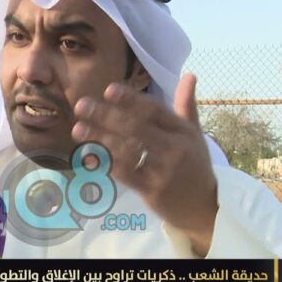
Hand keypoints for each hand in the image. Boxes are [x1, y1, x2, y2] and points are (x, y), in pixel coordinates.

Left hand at [71, 73, 217, 255]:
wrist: (203, 206)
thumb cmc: (194, 165)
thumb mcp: (194, 134)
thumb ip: (186, 105)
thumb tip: (189, 75)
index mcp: (182, 131)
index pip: (154, 110)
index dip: (131, 99)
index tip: (108, 90)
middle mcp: (174, 149)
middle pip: (136, 128)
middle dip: (106, 115)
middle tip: (81, 105)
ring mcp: (163, 172)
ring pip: (126, 151)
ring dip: (100, 138)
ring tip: (78, 129)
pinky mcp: (152, 192)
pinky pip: (125, 174)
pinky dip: (106, 163)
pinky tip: (89, 154)